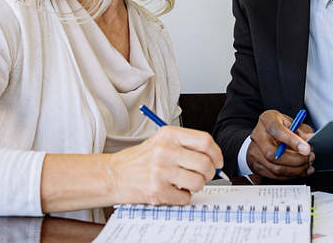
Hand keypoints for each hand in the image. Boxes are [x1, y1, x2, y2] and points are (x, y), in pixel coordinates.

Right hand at [107, 126, 223, 204]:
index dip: (216, 154)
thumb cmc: (140, 160)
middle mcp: (165, 150)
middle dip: (209, 173)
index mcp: (169, 134)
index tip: (218, 162)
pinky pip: (185, 197)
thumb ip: (186, 145)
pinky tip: (173, 191)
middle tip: (203, 176)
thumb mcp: (162, 142)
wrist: (114, 175)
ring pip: (198, 182)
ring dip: (196, 186)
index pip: (205, 141)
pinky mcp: (157, 190)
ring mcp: (160, 171)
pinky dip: (183, 197)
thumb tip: (214, 158)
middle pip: (205, 164)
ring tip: (184, 183)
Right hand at [246, 110, 315, 179]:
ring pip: (275, 168)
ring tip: (307, 165)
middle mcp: (258, 136)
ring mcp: (255, 152)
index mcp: (267, 120)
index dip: (293, 141)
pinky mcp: (257, 166)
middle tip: (309, 158)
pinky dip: (291, 175)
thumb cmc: (281, 127)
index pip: (277, 131)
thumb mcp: (294, 123)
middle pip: (272, 154)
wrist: (266, 135)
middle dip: (295, 160)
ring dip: (295, 170)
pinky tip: (301, 171)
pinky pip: (275, 176)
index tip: (307, 149)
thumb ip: (303, 132)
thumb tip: (311, 139)